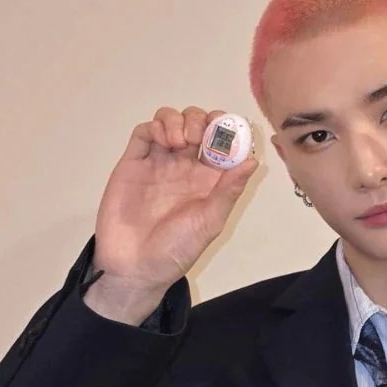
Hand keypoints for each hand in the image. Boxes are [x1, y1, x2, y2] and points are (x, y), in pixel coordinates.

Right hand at [92, 106, 259, 293]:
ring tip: (178, 141)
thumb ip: (229, 190)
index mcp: (208, 179)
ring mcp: (158, 162)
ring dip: (178, 120)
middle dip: (201, 120)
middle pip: (197, 124)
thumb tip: (253, 160)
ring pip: (170, 121)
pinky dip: (155, 126)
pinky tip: (162, 141)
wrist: (134, 266)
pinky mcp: (133, 162)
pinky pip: (144, 132)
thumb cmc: (176, 249)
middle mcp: (185, 166)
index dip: (227, 129)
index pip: (222, 141)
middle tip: (197, 138)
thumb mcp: (210, 222)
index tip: (227, 131)